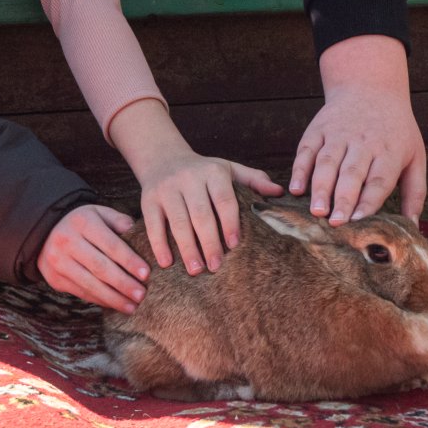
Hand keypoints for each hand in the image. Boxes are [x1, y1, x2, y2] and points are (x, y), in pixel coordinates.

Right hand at [37, 204, 149, 312]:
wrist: (46, 231)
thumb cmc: (83, 223)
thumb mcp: (99, 213)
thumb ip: (119, 221)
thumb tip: (138, 235)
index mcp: (83, 222)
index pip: (110, 245)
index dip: (129, 261)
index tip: (146, 274)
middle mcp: (68, 242)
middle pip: (100, 267)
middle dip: (123, 284)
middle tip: (142, 295)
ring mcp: (59, 262)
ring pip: (90, 284)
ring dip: (113, 298)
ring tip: (132, 306)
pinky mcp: (55, 279)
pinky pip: (81, 292)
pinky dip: (100, 300)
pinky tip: (115, 304)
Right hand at [136, 150, 280, 273]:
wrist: (163, 158)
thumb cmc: (203, 171)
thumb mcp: (228, 169)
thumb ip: (253, 180)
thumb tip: (279, 192)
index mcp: (213, 172)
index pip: (223, 199)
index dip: (229, 222)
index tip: (234, 245)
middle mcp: (189, 178)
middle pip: (200, 214)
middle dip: (209, 242)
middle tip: (216, 266)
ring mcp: (167, 189)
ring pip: (177, 222)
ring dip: (187, 248)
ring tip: (196, 270)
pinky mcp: (148, 199)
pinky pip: (153, 224)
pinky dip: (159, 244)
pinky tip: (167, 262)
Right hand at [291, 36, 425, 224]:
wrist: (370, 86)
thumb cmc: (396, 130)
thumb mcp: (415, 155)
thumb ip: (415, 192)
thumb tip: (413, 228)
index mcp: (389, 151)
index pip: (379, 180)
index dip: (368, 201)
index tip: (359, 222)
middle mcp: (364, 142)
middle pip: (352, 173)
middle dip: (343, 199)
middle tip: (335, 223)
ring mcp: (339, 133)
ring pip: (327, 162)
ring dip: (320, 187)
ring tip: (316, 211)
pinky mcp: (319, 128)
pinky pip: (307, 149)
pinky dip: (300, 168)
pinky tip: (296, 188)